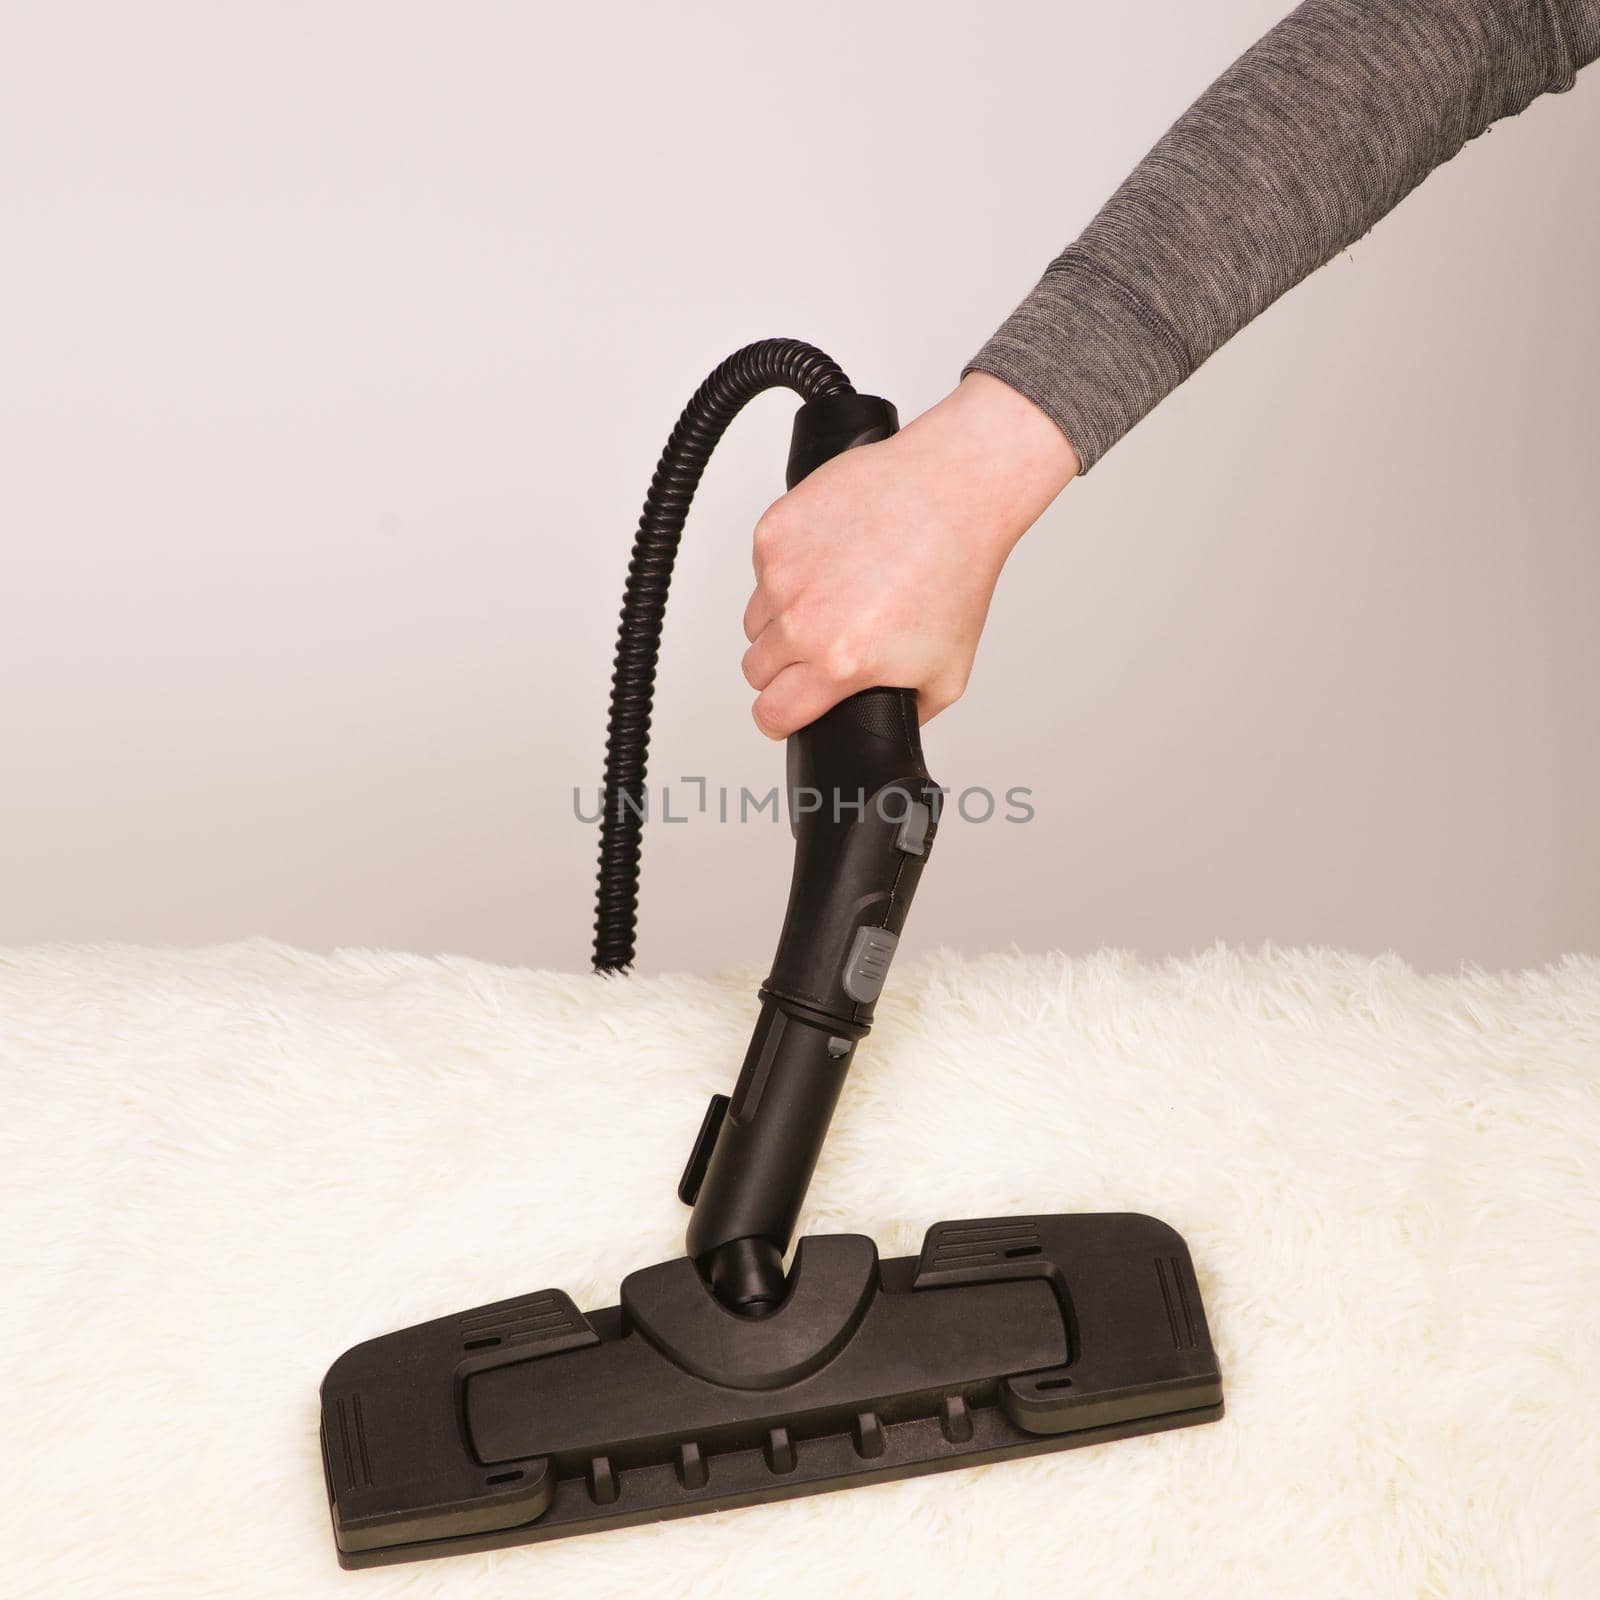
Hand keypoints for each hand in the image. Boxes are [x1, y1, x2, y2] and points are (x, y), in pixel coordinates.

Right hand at [741, 372, 1078, 736]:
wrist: (952, 492)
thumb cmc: (955, 573)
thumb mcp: (948, 672)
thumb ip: (905, 713)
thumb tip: (878, 730)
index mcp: (839, 662)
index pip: (772, 713)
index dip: (778, 718)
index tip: (785, 711)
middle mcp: (803, 620)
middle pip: (757, 668)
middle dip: (784, 668)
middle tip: (824, 645)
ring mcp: (782, 572)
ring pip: (756, 620)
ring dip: (782, 619)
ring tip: (835, 597)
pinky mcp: (774, 531)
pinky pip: (763, 569)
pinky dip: (788, 570)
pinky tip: (833, 558)